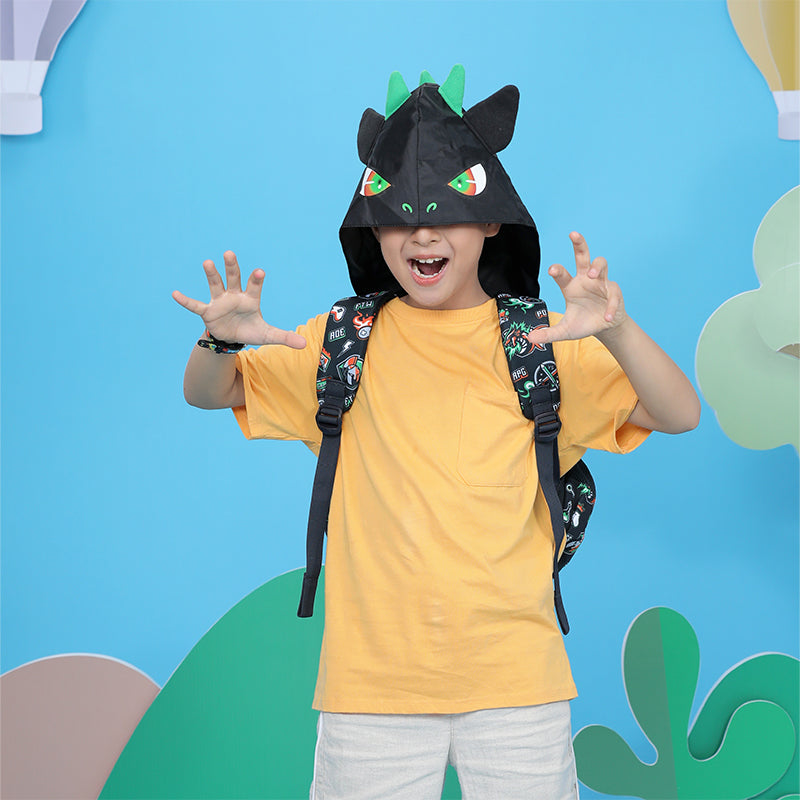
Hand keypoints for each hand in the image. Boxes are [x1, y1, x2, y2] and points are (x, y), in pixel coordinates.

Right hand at [172, 251, 305, 348]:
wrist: (233, 337)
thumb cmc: (251, 330)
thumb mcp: (268, 336)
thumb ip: (285, 337)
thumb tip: (305, 344)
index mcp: (250, 299)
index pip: (254, 286)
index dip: (256, 280)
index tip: (260, 272)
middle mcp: (234, 296)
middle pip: (233, 278)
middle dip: (232, 267)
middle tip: (229, 253)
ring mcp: (220, 302)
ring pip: (216, 285)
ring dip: (212, 275)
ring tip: (208, 262)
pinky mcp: (208, 312)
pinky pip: (195, 305)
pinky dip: (185, 300)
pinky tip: (174, 293)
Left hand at [526, 232, 626, 344]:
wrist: (604, 327)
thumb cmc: (583, 323)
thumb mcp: (564, 331)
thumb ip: (548, 334)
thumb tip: (528, 339)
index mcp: (570, 286)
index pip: (561, 274)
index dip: (557, 270)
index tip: (551, 270)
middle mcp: (585, 279)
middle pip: (583, 255)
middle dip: (579, 244)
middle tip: (573, 233)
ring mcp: (601, 282)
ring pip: (601, 263)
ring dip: (597, 266)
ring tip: (592, 274)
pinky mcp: (614, 290)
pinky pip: (614, 293)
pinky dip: (611, 305)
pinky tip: (606, 317)